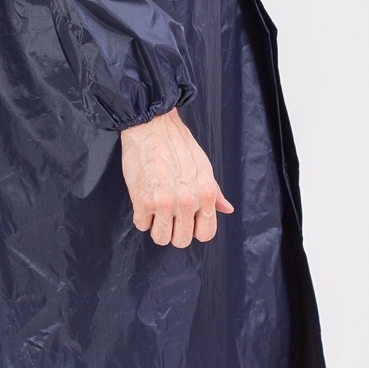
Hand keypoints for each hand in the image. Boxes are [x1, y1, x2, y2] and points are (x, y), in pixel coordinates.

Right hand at [119, 109, 234, 247]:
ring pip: (160, 238)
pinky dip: (141, 217)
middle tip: (169, 217)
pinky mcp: (142, 201)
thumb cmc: (178, 143)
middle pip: (182, 240)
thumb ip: (214, 192)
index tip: (188, 223)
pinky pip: (142, 225)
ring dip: (157, 228)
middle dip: (174, 232)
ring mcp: (165, 203)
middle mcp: (188, 201)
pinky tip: (143, 202)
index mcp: (206, 194)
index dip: (195, 230)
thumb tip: (226, 208)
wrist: (152, 127)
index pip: (206, 233)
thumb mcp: (203, 166)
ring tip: (155, 211)